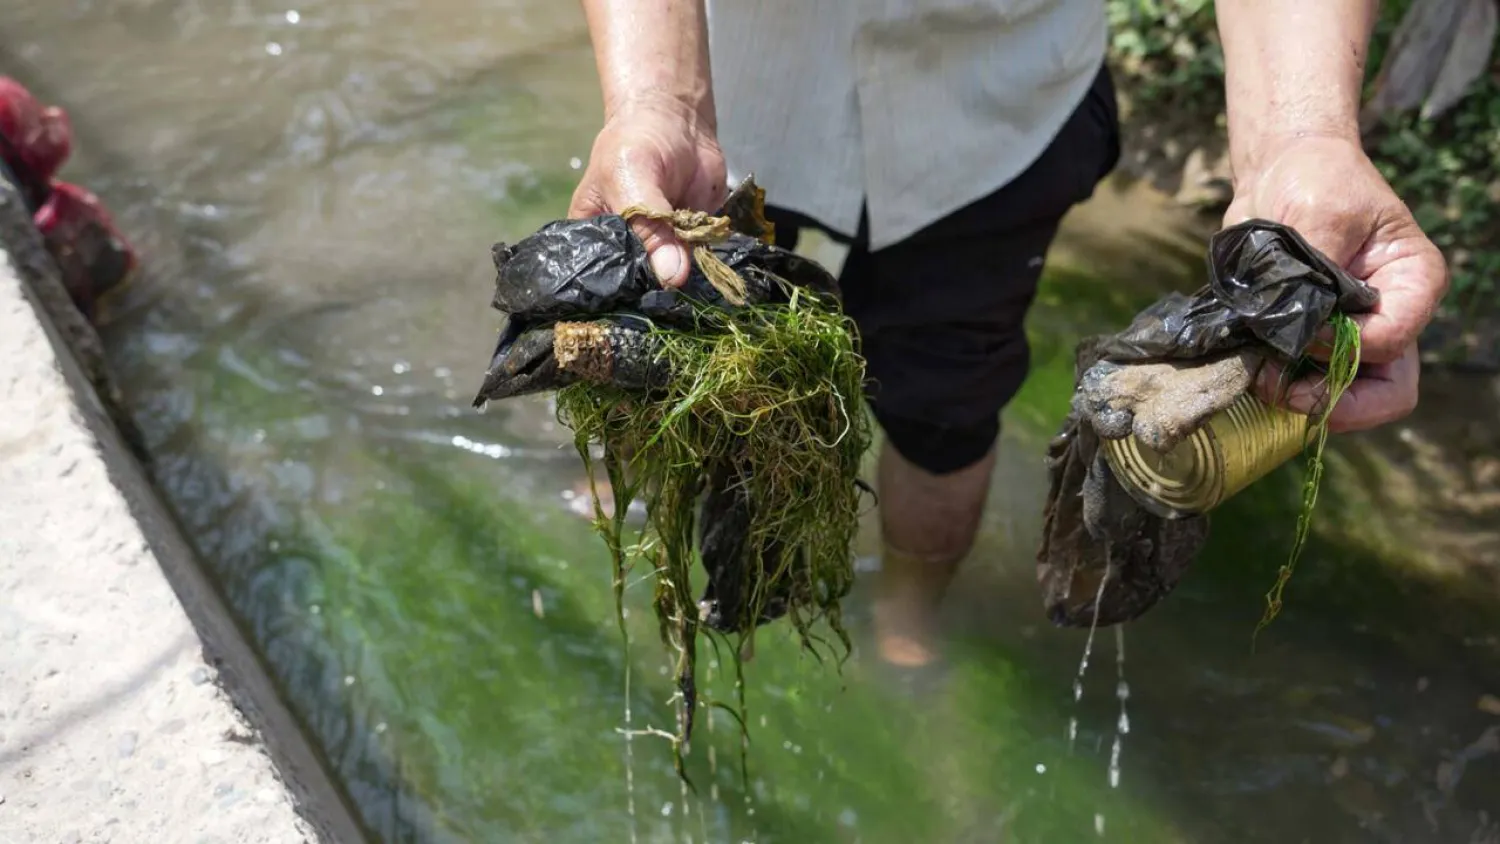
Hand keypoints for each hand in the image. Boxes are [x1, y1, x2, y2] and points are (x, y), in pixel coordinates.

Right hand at [568, 94, 726, 287]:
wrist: (677, 118)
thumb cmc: (635, 142)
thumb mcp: (632, 180)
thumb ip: (651, 228)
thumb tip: (673, 277)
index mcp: (594, 237)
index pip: (602, 277)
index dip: (620, 292)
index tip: (639, 304)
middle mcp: (626, 248)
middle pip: (640, 283)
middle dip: (658, 289)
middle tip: (674, 293)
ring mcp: (661, 247)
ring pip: (674, 278)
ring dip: (688, 280)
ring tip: (694, 279)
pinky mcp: (692, 241)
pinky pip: (701, 263)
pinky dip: (708, 265)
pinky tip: (713, 268)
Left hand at [1224, 135, 1448, 432]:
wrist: (1281, 173)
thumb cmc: (1316, 179)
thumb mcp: (1323, 212)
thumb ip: (1317, 273)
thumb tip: (1297, 326)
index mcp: (1413, 284)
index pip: (1391, 343)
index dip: (1342, 349)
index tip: (1299, 329)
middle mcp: (1391, 317)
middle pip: (1386, 393)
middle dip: (1333, 402)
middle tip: (1280, 388)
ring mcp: (1353, 334)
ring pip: (1346, 399)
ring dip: (1300, 397)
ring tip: (1257, 373)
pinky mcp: (1315, 341)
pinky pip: (1307, 384)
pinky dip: (1279, 385)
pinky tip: (1249, 365)